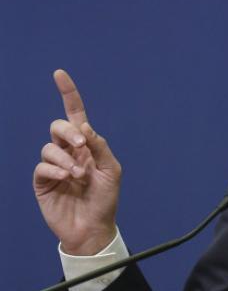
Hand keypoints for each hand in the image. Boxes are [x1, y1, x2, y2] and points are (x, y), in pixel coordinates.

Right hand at [33, 70, 121, 254]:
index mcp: (86, 145)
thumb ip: (100, 147)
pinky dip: (55, 168)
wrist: (93, 227)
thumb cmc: (105, 199)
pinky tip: (67, 178)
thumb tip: (84, 126)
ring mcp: (54, 165)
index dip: (68, 94)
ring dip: (66, 158)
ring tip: (79, 175)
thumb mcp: (111, 170)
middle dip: (68, 131)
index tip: (59, 74)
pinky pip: (42, 165)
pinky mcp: (42, 181)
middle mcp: (68, 151)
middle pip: (58, 126)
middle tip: (82, 145)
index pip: (75, 114)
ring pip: (49, 146)